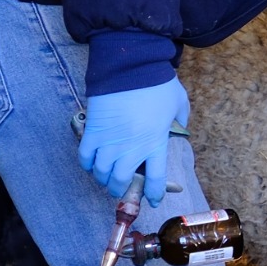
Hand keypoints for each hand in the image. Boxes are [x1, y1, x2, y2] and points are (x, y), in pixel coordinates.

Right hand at [80, 78, 189, 201]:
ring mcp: (109, 141)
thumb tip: (180, 128)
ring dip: (103, 178)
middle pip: (121, 181)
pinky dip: (87, 164)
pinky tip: (92, 163)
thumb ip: (181, 120)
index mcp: (155, 144)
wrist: (131, 66)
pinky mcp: (92, 131)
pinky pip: (85, 157)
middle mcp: (131, 148)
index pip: (154, 180)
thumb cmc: (158, 83)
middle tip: (121, 187)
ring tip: (106, 176)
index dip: (153, 194)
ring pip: (101, 173)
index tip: (152, 200)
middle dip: (120, 189)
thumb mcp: (179, 103)